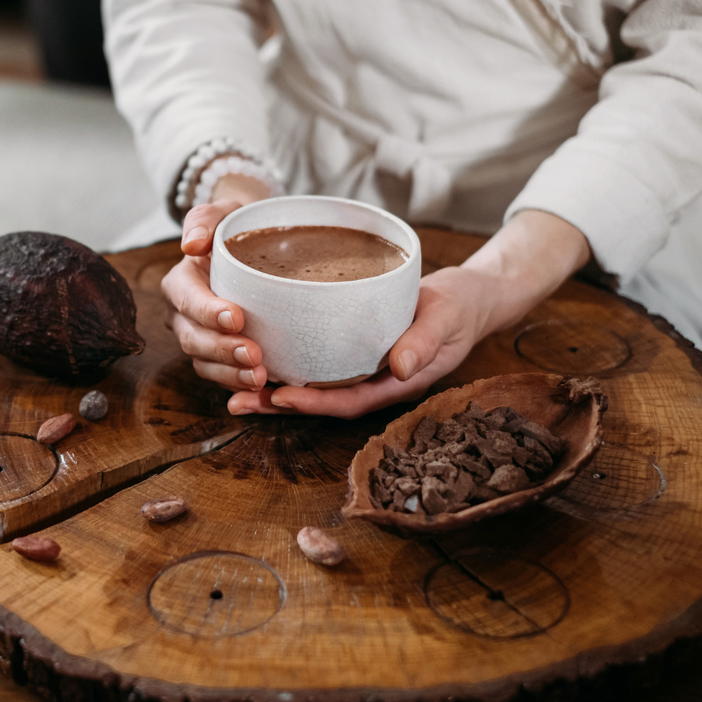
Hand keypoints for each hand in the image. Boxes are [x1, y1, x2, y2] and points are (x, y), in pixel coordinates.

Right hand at [160, 173, 271, 390]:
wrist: (252, 247)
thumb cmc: (236, 229)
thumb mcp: (222, 212)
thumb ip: (204, 220)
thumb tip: (192, 244)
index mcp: (180, 283)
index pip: (187, 300)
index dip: (208, 312)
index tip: (237, 317)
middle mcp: (183, 316)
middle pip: (193, 339)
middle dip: (221, 351)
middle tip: (254, 355)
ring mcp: (199, 338)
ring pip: (204, 364)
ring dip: (230, 374)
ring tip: (260, 377)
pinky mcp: (217, 357)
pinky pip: (221, 376)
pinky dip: (238, 384)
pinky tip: (263, 386)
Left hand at [226, 209, 592, 417]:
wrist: (468, 297)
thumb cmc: (459, 307)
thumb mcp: (447, 319)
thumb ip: (425, 341)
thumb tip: (400, 368)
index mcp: (394, 383)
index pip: (347, 401)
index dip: (313, 403)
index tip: (280, 396)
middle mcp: (371, 381)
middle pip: (319, 401)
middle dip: (278, 404)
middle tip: (237, 402)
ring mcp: (360, 369)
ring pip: (311, 385)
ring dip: (272, 390)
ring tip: (232, 390)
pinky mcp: (350, 350)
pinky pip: (315, 364)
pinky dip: (287, 364)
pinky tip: (256, 358)